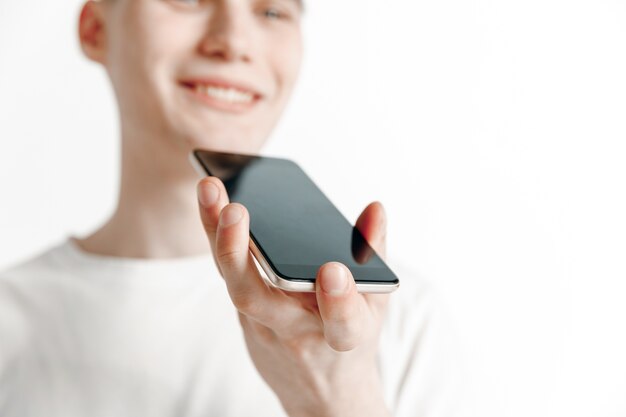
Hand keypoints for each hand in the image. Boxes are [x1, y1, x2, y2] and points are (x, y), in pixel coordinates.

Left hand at [197, 177, 391, 416]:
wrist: (319, 392)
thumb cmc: (350, 341)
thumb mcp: (376, 305)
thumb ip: (373, 255)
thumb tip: (375, 208)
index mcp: (344, 336)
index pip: (342, 324)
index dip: (338, 302)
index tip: (332, 271)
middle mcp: (296, 333)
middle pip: (257, 299)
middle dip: (240, 254)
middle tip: (234, 210)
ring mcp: (264, 326)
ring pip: (233, 283)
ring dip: (218, 236)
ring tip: (210, 188)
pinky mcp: (245, 318)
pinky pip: (229, 276)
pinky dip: (218, 238)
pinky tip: (212, 201)